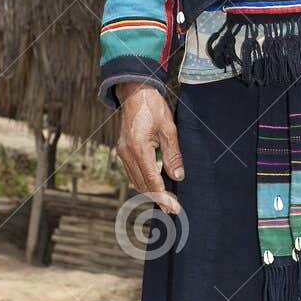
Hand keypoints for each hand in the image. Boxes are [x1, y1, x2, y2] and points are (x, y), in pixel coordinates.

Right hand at [114, 82, 184, 214]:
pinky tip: (155, 186)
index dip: (163, 196)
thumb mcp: (169, 129)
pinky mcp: (123, 150)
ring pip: (136, 180)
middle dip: (158, 198)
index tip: (174, 208)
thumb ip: (173, 154)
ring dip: (150, 191)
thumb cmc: (153, 107)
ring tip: (167, 200)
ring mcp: (122, 152)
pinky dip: (144, 181)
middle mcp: (126, 153)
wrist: (135, 92)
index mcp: (138, 148)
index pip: (151, 180)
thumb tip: (178, 176)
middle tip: (173, 209)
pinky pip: (133, 172)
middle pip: (142, 185)